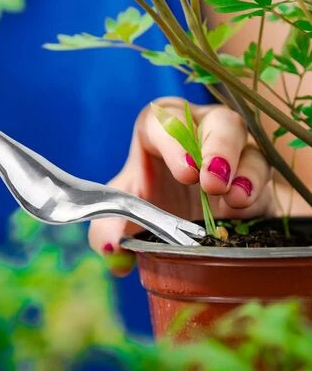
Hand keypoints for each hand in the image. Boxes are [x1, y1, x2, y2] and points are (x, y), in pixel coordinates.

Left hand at [89, 97, 273, 275]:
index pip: (164, 119)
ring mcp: (230, 154)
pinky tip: (244, 205)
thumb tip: (112, 251)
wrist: (181, 226)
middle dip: (218, 149)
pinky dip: (256, 187)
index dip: (174, 140)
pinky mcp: (253, 178)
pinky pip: (264, 172)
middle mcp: (198, 136)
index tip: (184, 172)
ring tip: (232, 197)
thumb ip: (106, 231)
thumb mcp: (122, 218)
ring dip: (243, 169)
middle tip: (210, 184)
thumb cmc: (149, 209)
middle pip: (217, 122)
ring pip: (247, 144)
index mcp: (160, 136)